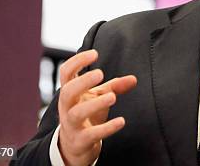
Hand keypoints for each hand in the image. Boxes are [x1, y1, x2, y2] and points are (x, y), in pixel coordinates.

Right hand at [57, 49, 136, 165]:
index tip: (94, 53)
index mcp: (70, 92)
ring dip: (95, 104)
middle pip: (67, 92)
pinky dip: (107, 128)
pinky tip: (121, 121)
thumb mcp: (98, 97)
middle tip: (100, 73)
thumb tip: (134, 79)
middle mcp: (67, 107)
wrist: (74, 146)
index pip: (66, 73)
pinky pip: (91, 135)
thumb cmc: (86, 114)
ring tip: (113, 97)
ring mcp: (71, 125)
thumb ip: (114, 87)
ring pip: (76, 114)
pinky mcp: (80, 141)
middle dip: (82, 82)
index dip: (77, 61)